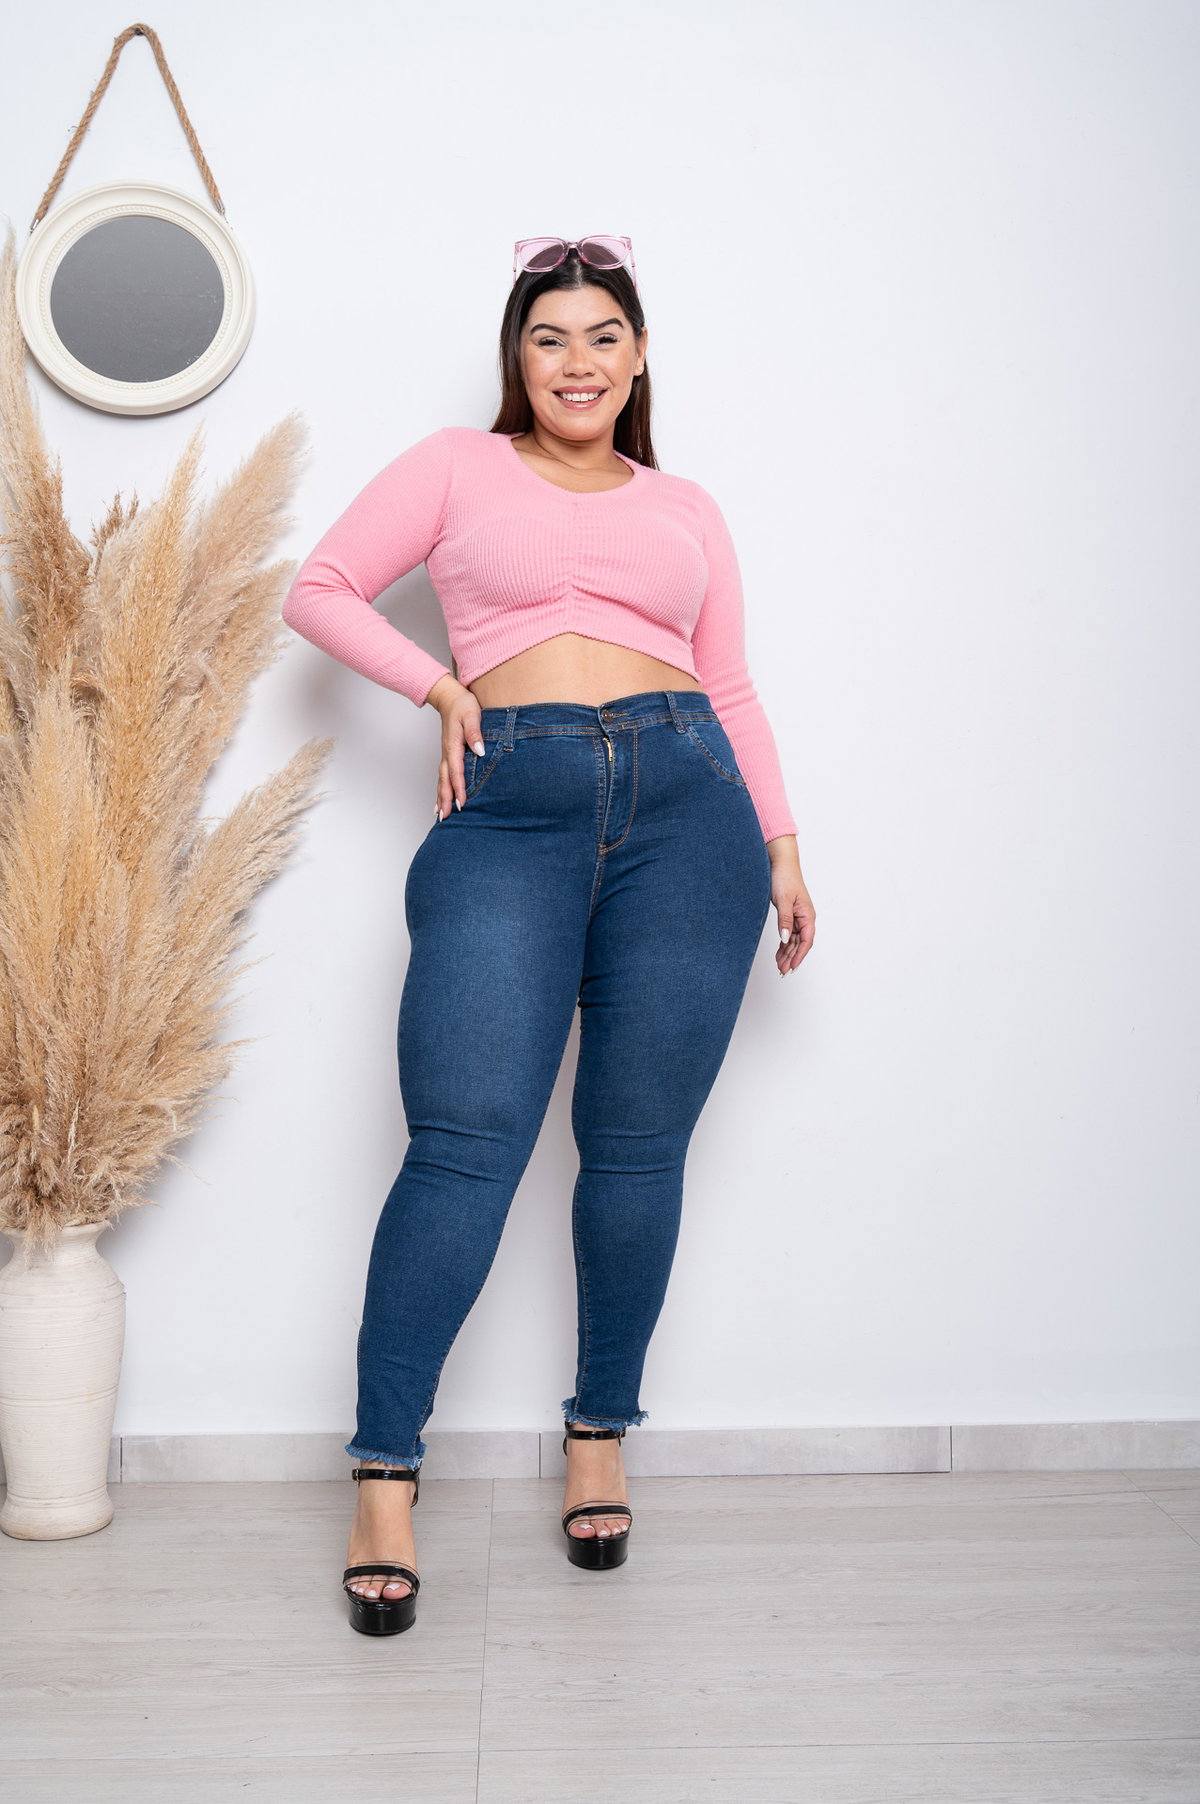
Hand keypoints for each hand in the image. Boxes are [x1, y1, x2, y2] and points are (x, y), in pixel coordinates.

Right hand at [425, 674, 484, 817]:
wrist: (449, 697)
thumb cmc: (463, 704)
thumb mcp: (472, 715)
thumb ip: (475, 733)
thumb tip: (479, 751)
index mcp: (453, 744)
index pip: (456, 771)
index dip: (459, 788)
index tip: (462, 803)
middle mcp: (446, 752)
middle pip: (444, 780)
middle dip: (445, 799)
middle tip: (446, 817)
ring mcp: (445, 754)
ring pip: (441, 779)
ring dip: (440, 797)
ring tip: (440, 815)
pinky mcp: (447, 754)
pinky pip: (442, 775)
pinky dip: (440, 788)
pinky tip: (439, 799)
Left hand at [765, 836, 813, 975]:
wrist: (781, 863)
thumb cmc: (785, 878)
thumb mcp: (784, 900)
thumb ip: (785, 920)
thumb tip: (786, 938)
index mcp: (808, 915)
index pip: (806, 941)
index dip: (799, 956)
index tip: (792, 967)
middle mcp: (805, 918)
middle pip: (800, 943)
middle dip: (792, 958)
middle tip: (782, 971)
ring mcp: (797, 917)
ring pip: (794, 941)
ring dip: (787, 953)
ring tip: (780, 966)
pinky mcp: (790, 915)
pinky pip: (789, 934)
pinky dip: (784, 945)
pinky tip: (779, 954)